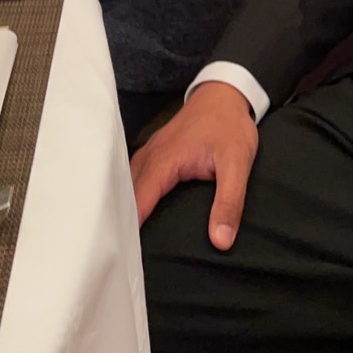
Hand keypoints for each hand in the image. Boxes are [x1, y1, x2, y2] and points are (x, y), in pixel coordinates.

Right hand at [131, 81, 258, 249]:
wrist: (226, 93)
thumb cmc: (230, 126)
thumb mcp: (237, 163)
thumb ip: (229, 202)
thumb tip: (220, 242)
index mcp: (164, 161)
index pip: (137, 202)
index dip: (129, 231)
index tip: (123, 260)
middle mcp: (149, 156)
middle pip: (124, 196)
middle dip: (119, 225)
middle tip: (116, 260)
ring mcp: (149, 152)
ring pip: (125, 186)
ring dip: (121, 211)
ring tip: (119, 246)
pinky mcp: (153, 153)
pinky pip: (132, 178)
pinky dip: (128, 197)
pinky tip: (131, 216)